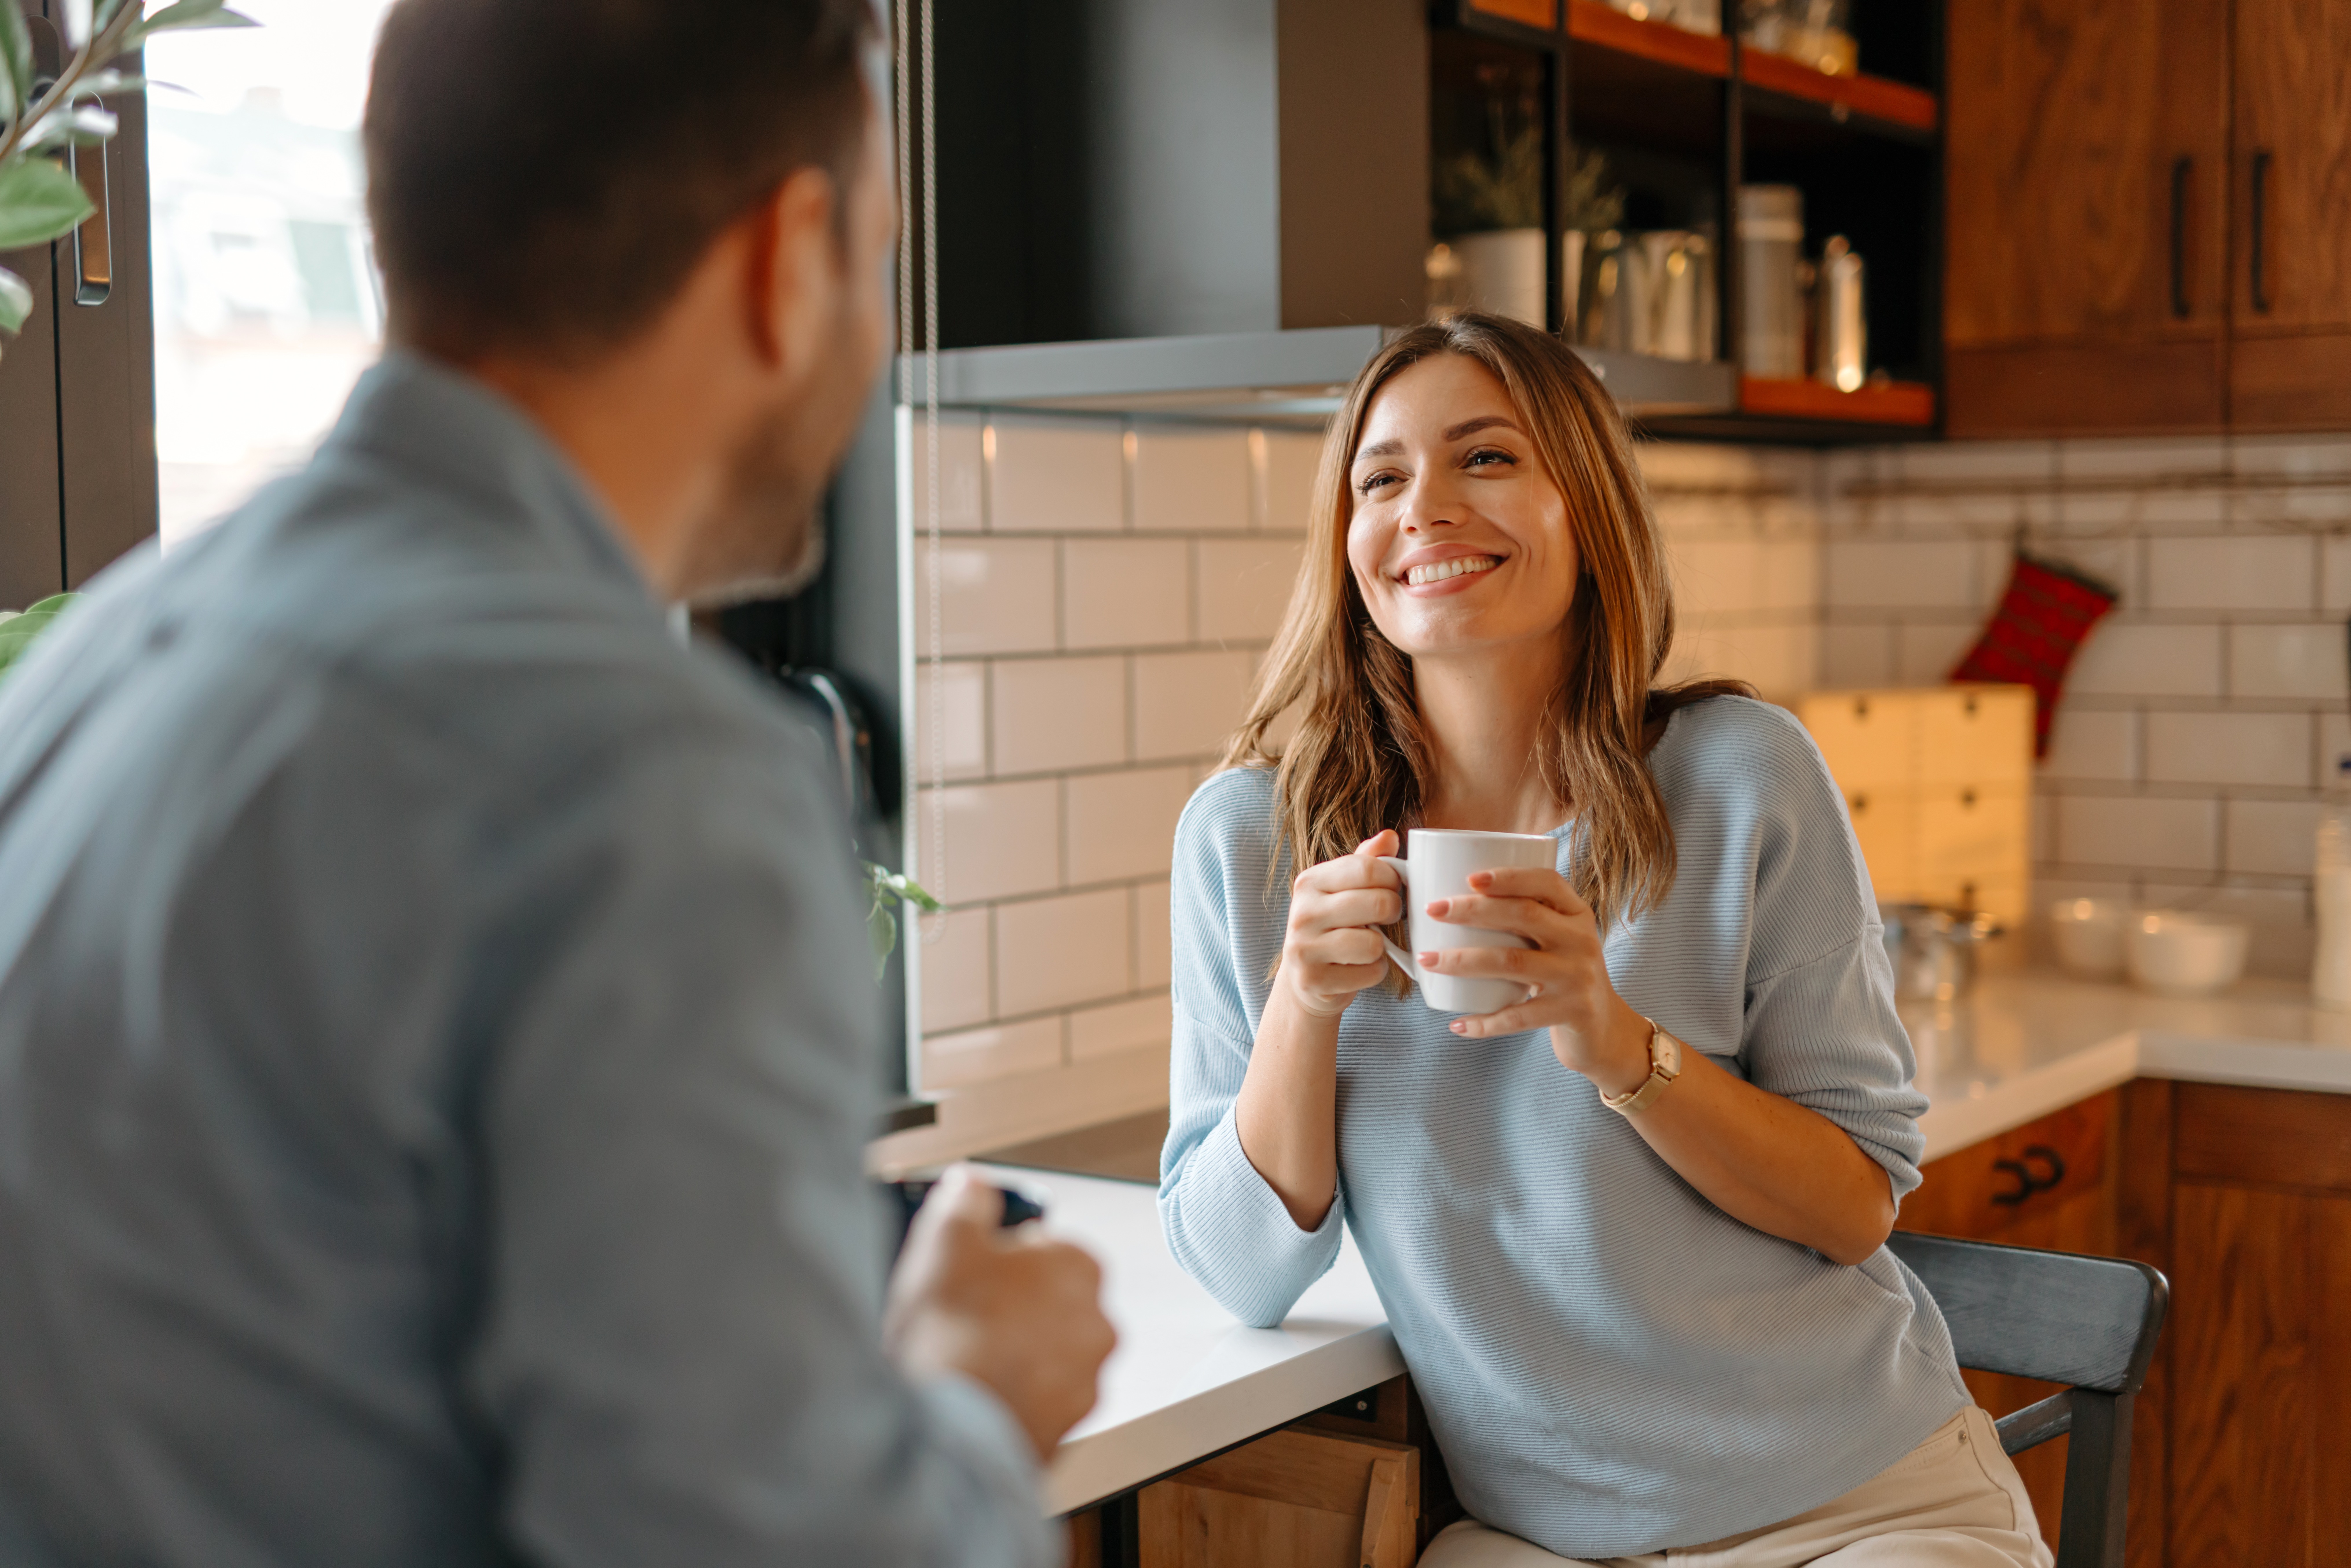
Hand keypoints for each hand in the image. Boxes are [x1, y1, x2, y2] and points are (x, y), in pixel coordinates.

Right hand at [883, 1166, 1116, 1460]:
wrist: (947, 1431)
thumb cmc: (952, 1332)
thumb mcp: (944, 1241)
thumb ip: (964, 1202)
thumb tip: (972, 1183)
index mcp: (1079, 1266)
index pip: (1046, 1247)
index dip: (1001, 1258)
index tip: (971, 1273)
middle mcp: (1098, 1323)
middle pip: (1049, 1302)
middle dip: (1013, 1308)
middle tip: (963, 1319)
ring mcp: (1087, 1381)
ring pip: (1046, 1354)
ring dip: (1015, 1355)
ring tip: (965, 1362)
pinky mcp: (1067, 1428)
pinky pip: (1039, 1401)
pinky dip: (1015, 1397)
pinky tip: (977, 1397)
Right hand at [1276, 830, 1406, 1017]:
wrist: (1305, 978)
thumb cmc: (1333, 926)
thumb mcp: (1343, 889)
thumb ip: (1367, 861)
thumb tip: (1390, 836)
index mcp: (1310, 881)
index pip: (1368, 868)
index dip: (1393, 879)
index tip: (1392, 888)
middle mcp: (1302, 912)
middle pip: (1378, 903)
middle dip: (1394, 911)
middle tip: (1388, 917)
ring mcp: (1304, 948)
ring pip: (1374, 943)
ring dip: (1382, 948)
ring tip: (1370, 945)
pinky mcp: (1313, 980)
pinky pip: (1370, 973)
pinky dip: (1375, 972)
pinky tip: (1360, 967)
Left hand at [1417, 866, 1651, 1093]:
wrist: (1603, 1028)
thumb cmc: (1562, 974)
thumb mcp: (1556, 939)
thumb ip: (1523, 919)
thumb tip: (1454, 901)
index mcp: (1576, 913)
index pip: (1546, 882)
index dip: (1509, 876)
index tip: (1469, 877)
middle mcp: (1581, 940)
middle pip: (1523, 915)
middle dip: (1472, 909)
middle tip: (1432, 910)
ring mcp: (1577, 976)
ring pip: (1513, 961)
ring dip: (1463, 960)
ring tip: (1427, 960)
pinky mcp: (1572, 1011)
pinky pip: (1519, 1016)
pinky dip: (1485, 1022)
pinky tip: (1458, 1024)